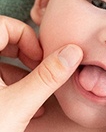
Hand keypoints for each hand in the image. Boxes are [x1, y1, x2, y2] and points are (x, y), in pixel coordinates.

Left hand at [0, 16, 82, 131]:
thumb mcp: (19, 105)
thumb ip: (48, 77)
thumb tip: (72, 54)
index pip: (4, 25)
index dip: (28, 38)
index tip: (41, 59)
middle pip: (3, 40)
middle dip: (27, 56)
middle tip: (40, 70)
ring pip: (0, 60)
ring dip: (23, 74)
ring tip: (36, 92)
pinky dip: (13, 85)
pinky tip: (26, 104)